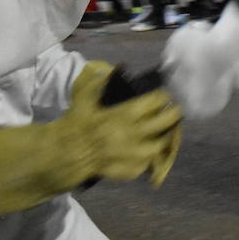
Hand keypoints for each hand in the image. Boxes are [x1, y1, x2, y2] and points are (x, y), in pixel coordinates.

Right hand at [0, 62, 183, 215]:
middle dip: (173, 114)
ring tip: (163, 131)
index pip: (155, 101)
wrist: (65, 153)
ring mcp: (134, 155)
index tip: (163, 95)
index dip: (162, 96)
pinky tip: (147, 149)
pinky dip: (150, 156)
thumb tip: (110, 69)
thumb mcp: (82, 97)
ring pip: (162, 144)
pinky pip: (149, 162)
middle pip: (166, 122)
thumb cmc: (75, 123)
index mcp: (124, 114)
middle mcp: (134, 134)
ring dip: (165, 137)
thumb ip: (95, 81)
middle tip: (173, 111)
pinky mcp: (131, 170)